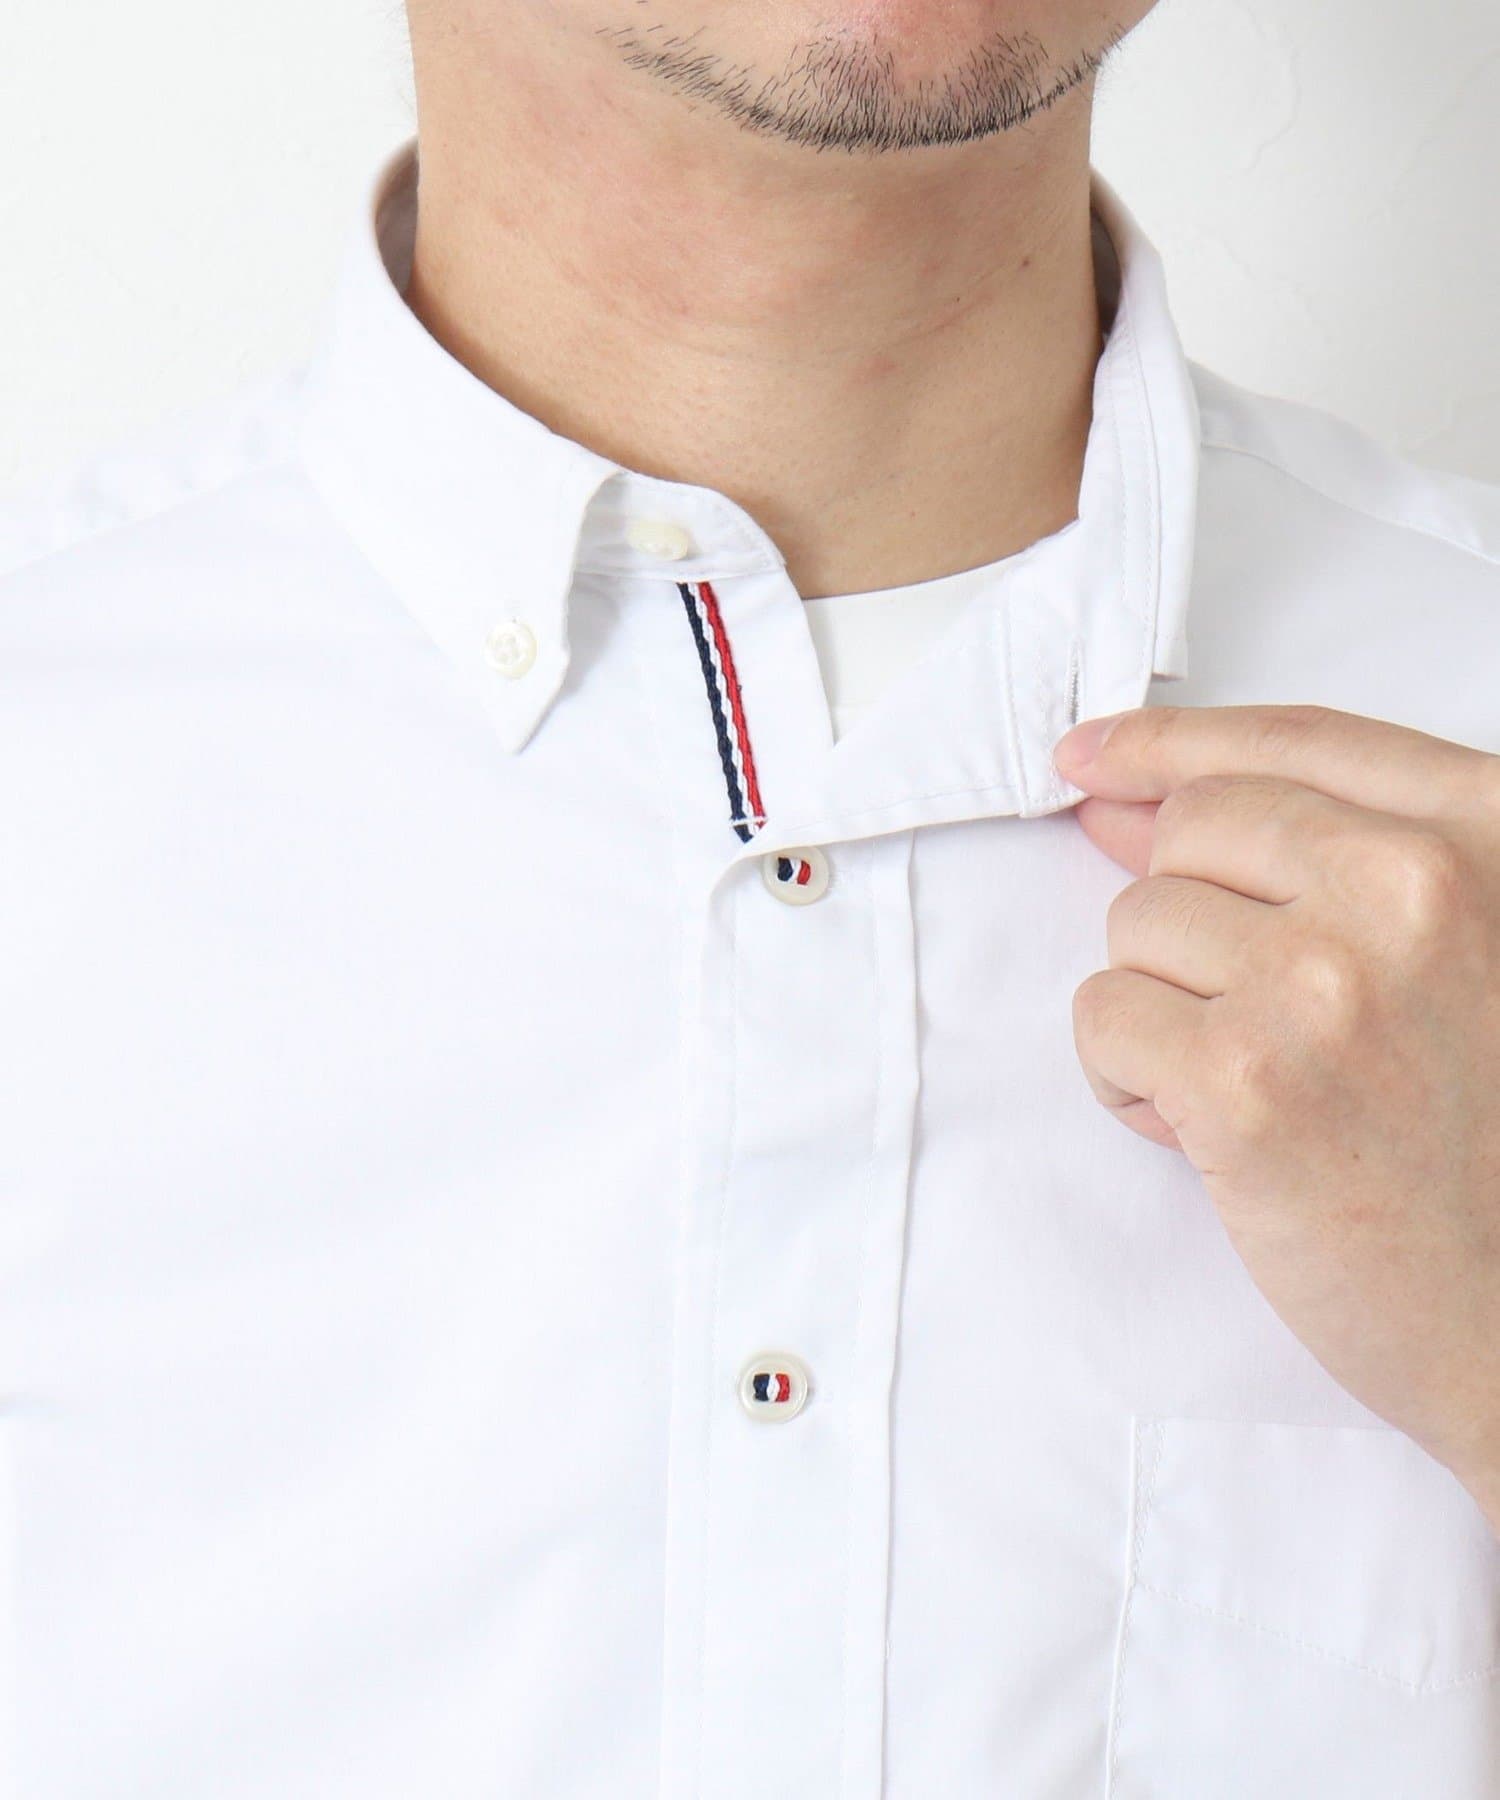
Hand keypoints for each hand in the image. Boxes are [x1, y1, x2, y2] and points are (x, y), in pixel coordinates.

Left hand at [1053, 703, 1499, 1530]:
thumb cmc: (1488, 1153)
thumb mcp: (1461, 959)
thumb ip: (1316, 861)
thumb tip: (1124, 804)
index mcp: (1489, 837)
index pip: (1292, 742)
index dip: (1171, 743)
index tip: (1092, 754)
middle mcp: (1416, 887)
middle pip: (1192, 832)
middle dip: (1188, 920)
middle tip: (1256, 1017)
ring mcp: (1327, 979)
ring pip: (1134, 926)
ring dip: (1165, 1009)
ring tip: (1262, 1090)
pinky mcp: (1245, 1080)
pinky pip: (1102, 1015)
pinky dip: (1128, 1081)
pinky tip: (1214, 1135)